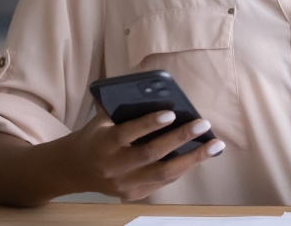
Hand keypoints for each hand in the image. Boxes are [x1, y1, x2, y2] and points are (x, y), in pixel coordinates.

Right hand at [61, 110, 223, 200]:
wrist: (75, 169)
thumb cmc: (96, 136)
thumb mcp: (102, 120)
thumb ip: (126, 110)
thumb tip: (163, 97)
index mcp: (102, 143)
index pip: (126, 134)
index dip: (148, 124)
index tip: (171, 113)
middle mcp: (112, 167)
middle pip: (150, 154)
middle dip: (180, 138)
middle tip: (203, 123)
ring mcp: (123, 184)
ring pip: (163, 173)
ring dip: (193, 159)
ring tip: (215, 145)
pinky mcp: (133, 194)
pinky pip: (164, 182)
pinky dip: (184, 167)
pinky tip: (200, 155)